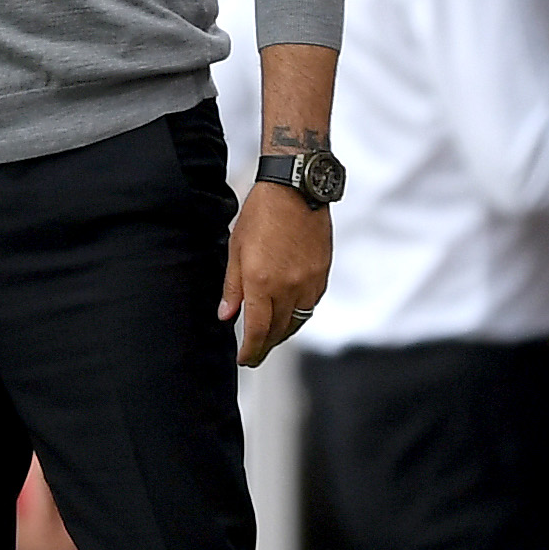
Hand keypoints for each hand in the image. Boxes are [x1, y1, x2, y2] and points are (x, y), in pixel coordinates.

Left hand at [223, 183, 330, 367]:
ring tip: (269, 338)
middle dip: (265, 346)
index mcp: (262, 282)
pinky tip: (288, 314)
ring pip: (297, 322)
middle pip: (279, 331)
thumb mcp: (236, 249)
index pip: (258, 331)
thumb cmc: (261, 215)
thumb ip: (233, 287)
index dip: (251, 351)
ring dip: (282, 334)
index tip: (244, 359)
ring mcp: (309, 282)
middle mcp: (288, 287)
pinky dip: (298, 316)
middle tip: (254, 354)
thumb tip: (226, 315)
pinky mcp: (322, 274)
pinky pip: (311, 306)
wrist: (296, 190)